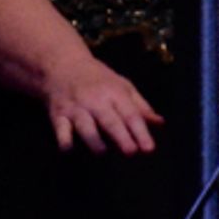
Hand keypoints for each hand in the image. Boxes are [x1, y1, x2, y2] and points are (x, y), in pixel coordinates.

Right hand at [43, 53, 163, 155]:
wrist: (63, 65)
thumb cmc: (99, 79)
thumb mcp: (122, 86)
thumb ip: (141, 106)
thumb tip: (160, 124)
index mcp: (115, 93)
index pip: (131, 114)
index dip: (140, 131)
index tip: (149, 149)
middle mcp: (97, 101)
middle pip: (110, 120)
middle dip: (121, 137)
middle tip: (131, 153)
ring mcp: (76, 108)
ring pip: (85, 126)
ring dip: (93, 140)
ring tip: (103, 153)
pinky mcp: (58, 115)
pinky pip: (60, 129)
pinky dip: (64, 139)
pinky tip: (69, 149)